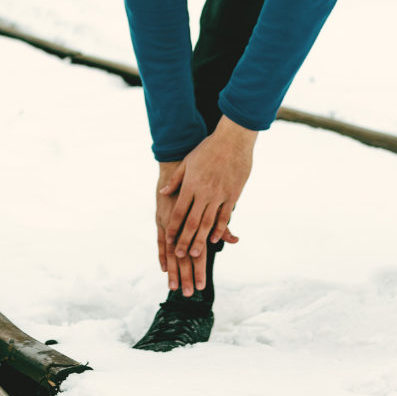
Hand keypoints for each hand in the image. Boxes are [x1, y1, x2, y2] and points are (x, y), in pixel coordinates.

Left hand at [155, 117, 254, 295]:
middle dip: (184, 240)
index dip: (173, 228)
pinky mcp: (232, 195)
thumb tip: (163, 193)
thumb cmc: (208, 149)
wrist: (233, 140)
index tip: (168, 241)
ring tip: (194, 254)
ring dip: (201, 240)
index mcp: (190, 185)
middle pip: (192, 222)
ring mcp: (219, 195)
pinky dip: (220, 229)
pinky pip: (225, 216)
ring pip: (208, 223)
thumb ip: (175, 180)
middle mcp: (203, 192)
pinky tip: (215, 240)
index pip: (179, 212)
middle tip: (178, 255)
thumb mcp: (187, 162)